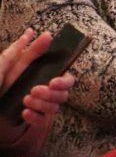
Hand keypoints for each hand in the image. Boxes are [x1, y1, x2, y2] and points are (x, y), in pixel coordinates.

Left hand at [0, 29, 74, 156]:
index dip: (65, 81)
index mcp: (42, 76)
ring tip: (24, 100)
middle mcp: (44, 91)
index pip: (66, 78)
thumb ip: (28, 50)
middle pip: (64, 94)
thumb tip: (47, 34)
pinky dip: (34, 117)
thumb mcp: (7, 64)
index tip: (54, 81)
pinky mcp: (32, 120)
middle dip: (52, 94)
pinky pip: (42, 121)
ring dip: (41, 104)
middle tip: (34, 90)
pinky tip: (23, 113)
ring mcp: (39, 106)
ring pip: (55, 108)